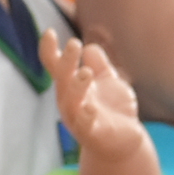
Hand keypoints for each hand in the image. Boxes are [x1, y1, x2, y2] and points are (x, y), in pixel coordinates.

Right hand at [39, 29, 148, 163]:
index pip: (54, 65)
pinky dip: (86, 117)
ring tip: (85, 72)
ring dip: (76, 87)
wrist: (124, 142)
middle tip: (74, 44)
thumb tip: (90, 47)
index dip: (49, 50)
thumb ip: (99, 64)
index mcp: (70, 85)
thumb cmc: (112, 109)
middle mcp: (69, 100)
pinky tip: (90, 107)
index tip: (49, 32)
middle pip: (61, 79)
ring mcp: (78, 118)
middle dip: (65, 62)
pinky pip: (84, 125)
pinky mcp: (92, 134)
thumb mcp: (109, 82)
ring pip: (70, 101)